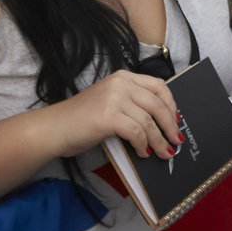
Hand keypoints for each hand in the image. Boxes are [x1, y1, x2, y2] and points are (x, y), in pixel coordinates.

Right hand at [46, 70, 182, 158]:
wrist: (55, 127)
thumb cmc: (81, 119)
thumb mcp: (110, 101)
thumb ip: (132, 104)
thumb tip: (161, 122)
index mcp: (123, 77)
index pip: (158, 86)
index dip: (171, 104)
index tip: (176, 120)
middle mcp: (121, 83)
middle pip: (157, 104)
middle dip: (170, 125)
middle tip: (176, 141)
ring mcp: (114, 98)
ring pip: (149, 122)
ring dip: (159, 140)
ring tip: (163, 153)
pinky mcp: (109, 116)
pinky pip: (137, 133)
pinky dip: (143, 145)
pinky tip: (143, 153)